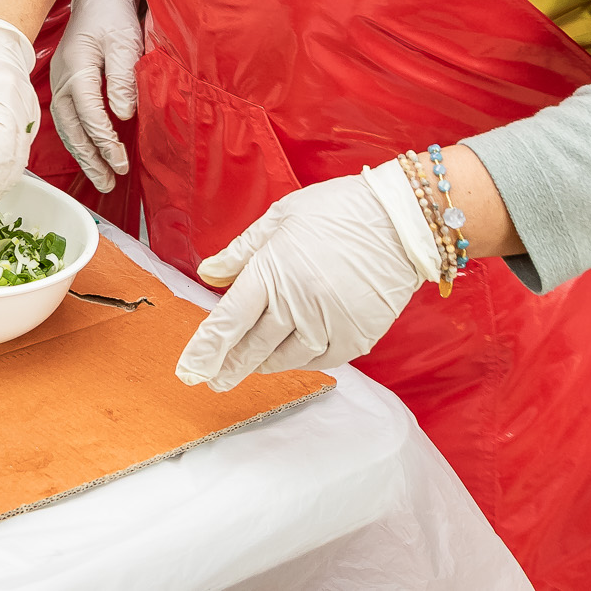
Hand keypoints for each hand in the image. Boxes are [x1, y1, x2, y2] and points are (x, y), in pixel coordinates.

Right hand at [50, 0, 140, 192]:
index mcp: (76, 68)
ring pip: (66, 127)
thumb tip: (123, 115)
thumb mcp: (125, 42)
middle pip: (71, 126)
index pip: (88, 112)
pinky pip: (67, 119)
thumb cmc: (113, 16)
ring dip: (82, 155)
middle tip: (108, 182)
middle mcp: (63, 79)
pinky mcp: (66, 84)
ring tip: (101, 178)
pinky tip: (90, 155)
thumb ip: (123, 78)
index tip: (119, 160)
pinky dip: (78, 140)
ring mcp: (61, 82)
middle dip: (89, 158)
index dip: (103, 139)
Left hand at [174, 162, 440, 390]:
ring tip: (247, 369)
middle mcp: (297, 304)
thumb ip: (240, 251)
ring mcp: (328, 324)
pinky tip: (288, 360)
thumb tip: (208, 274)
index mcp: (272, 272)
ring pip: (284, 358)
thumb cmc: (338, 210)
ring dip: (261, 366)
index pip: (229, 321)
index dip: (205, 350)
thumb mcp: (279, 218)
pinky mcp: (356, 337)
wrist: (401, 222)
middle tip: (211, 380)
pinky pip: (319, 361)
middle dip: (228, 366)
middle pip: (253, 346)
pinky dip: (299, 363)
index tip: (188, 372)